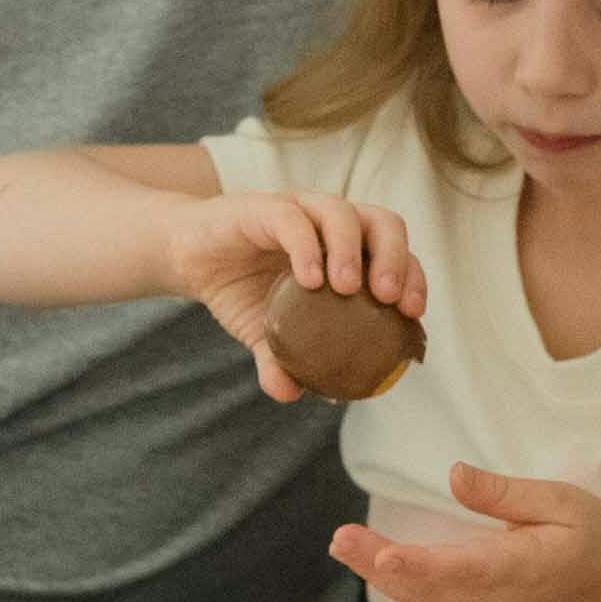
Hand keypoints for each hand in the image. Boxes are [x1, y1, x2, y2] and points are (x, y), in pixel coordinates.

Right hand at [167, 190, 424, 399]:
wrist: (188, 257)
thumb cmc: (238, 288)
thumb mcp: (262, 333)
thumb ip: (281, 360)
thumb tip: (294, 394)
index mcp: (344, 247)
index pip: (395, 254)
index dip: (412, 278)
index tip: (411, 313)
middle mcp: (329, 221)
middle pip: (383, 223)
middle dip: (395, 259)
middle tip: (388, 299)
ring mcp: (299, 210)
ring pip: (342, 213)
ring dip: (351, 250)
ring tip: (346, 289)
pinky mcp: (263, 207)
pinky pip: (293, 220)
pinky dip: (306, 248)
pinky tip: (308, 281)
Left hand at [333, 463, 600, 601]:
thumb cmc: (593, 536)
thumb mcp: (562, 501)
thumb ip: (507, 494)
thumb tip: (454, 475)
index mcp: (522, 566)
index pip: (464, 569)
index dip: (421, 565)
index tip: (385, 554)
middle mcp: (496, 596)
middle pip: (431, 587)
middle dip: (381, 565)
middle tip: (340, 538)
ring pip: (424, 597)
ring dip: (380, 574)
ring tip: (343, 545)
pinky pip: (431, 600)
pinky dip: (398, 582)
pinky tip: (370, 562)